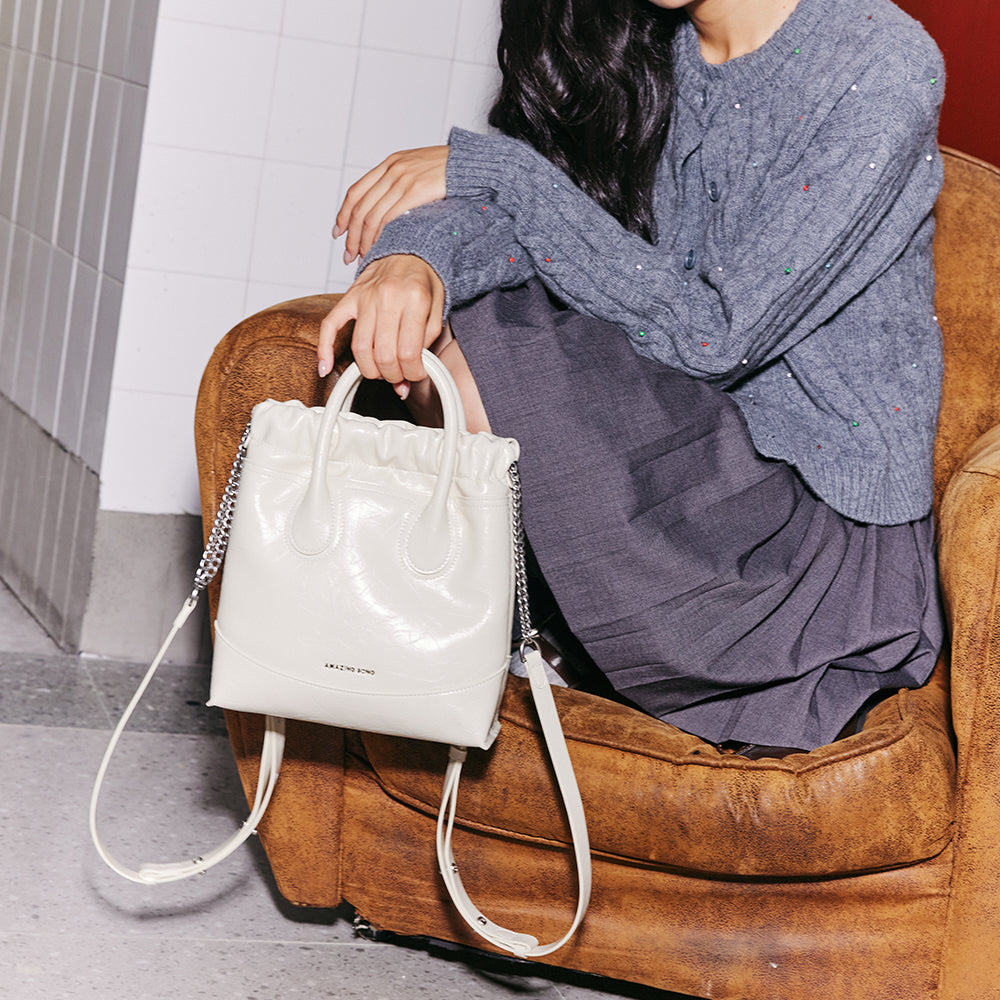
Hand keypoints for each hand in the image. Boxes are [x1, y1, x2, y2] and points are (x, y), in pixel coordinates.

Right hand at [317, 255, 444, 395]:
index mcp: (415, 299)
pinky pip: (330, 326)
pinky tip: (325, 368)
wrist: (410, 252)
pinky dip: (324, 350)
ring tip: (380, 372)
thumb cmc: (424, 282)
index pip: (408, 352)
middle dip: (393, 375)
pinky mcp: (349, 297)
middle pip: (383, 355)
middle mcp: (387, 297)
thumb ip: (427, 341)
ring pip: (360, 348)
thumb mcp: (437, 309)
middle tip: (399, 377)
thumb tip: (411, 372)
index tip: (415, 375)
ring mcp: (365, 296)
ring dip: (370, 370)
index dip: (413, 373)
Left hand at [334, 146, 447, 263]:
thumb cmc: (450, 171)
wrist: (471, 163)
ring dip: (363, 241)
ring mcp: (403, 180)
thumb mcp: (419, 170)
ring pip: (372, 216)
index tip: (338, 232)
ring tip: (362, 258)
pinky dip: (380, 237)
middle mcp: (392, 170)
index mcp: (390, 163)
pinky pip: (389, 218)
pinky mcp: (415, 191)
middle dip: (351, 236)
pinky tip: (380, 249)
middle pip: (360, 207)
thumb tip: (389, 208)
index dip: (343, 215)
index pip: (356, 192)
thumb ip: (401, 183)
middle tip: (348, 255)